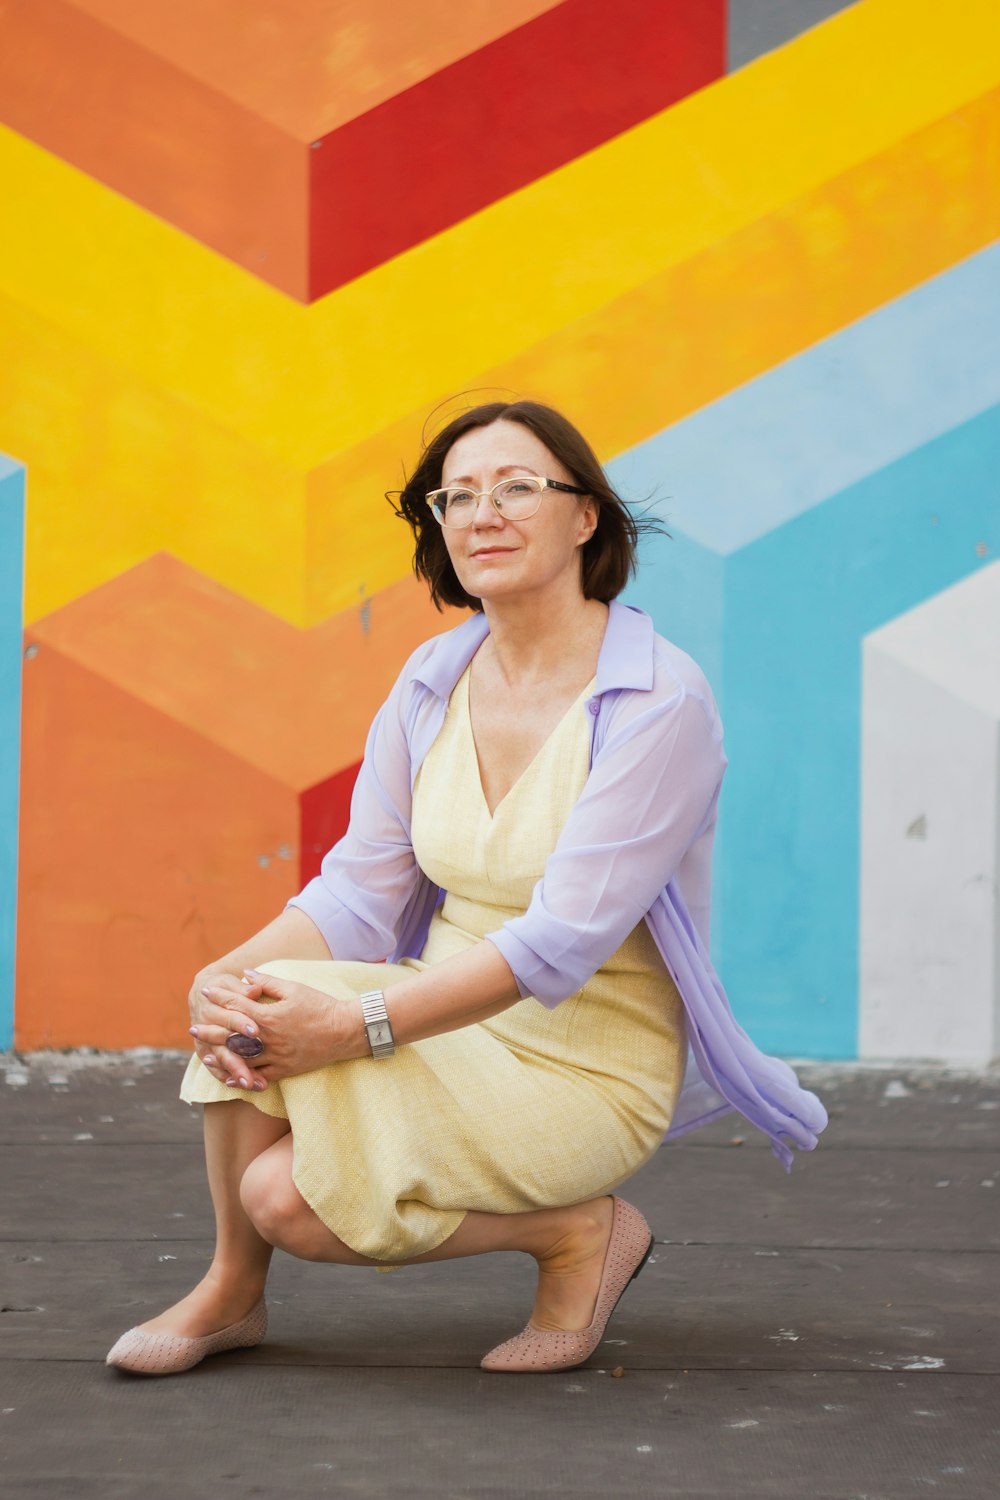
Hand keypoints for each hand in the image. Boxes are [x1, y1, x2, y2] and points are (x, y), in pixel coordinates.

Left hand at [190, 970, 363, 1089]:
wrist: (344, 1030)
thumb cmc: (320, 1006)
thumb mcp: (294, 988)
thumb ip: (267, 982)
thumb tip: (246, 975)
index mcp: (269, 1016)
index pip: (237, 1006)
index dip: (220, 998)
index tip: (206, 993)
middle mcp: (268, 1039)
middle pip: (232, 1036)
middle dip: (210, 1032)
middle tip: (193, 1029)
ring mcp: (276, 1056)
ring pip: (241, 1060)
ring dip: (221, 1058)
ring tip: (205, 1056)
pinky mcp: (285, 1069)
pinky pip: (259, 1076)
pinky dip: (242, 1077)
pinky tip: (230, 1077)